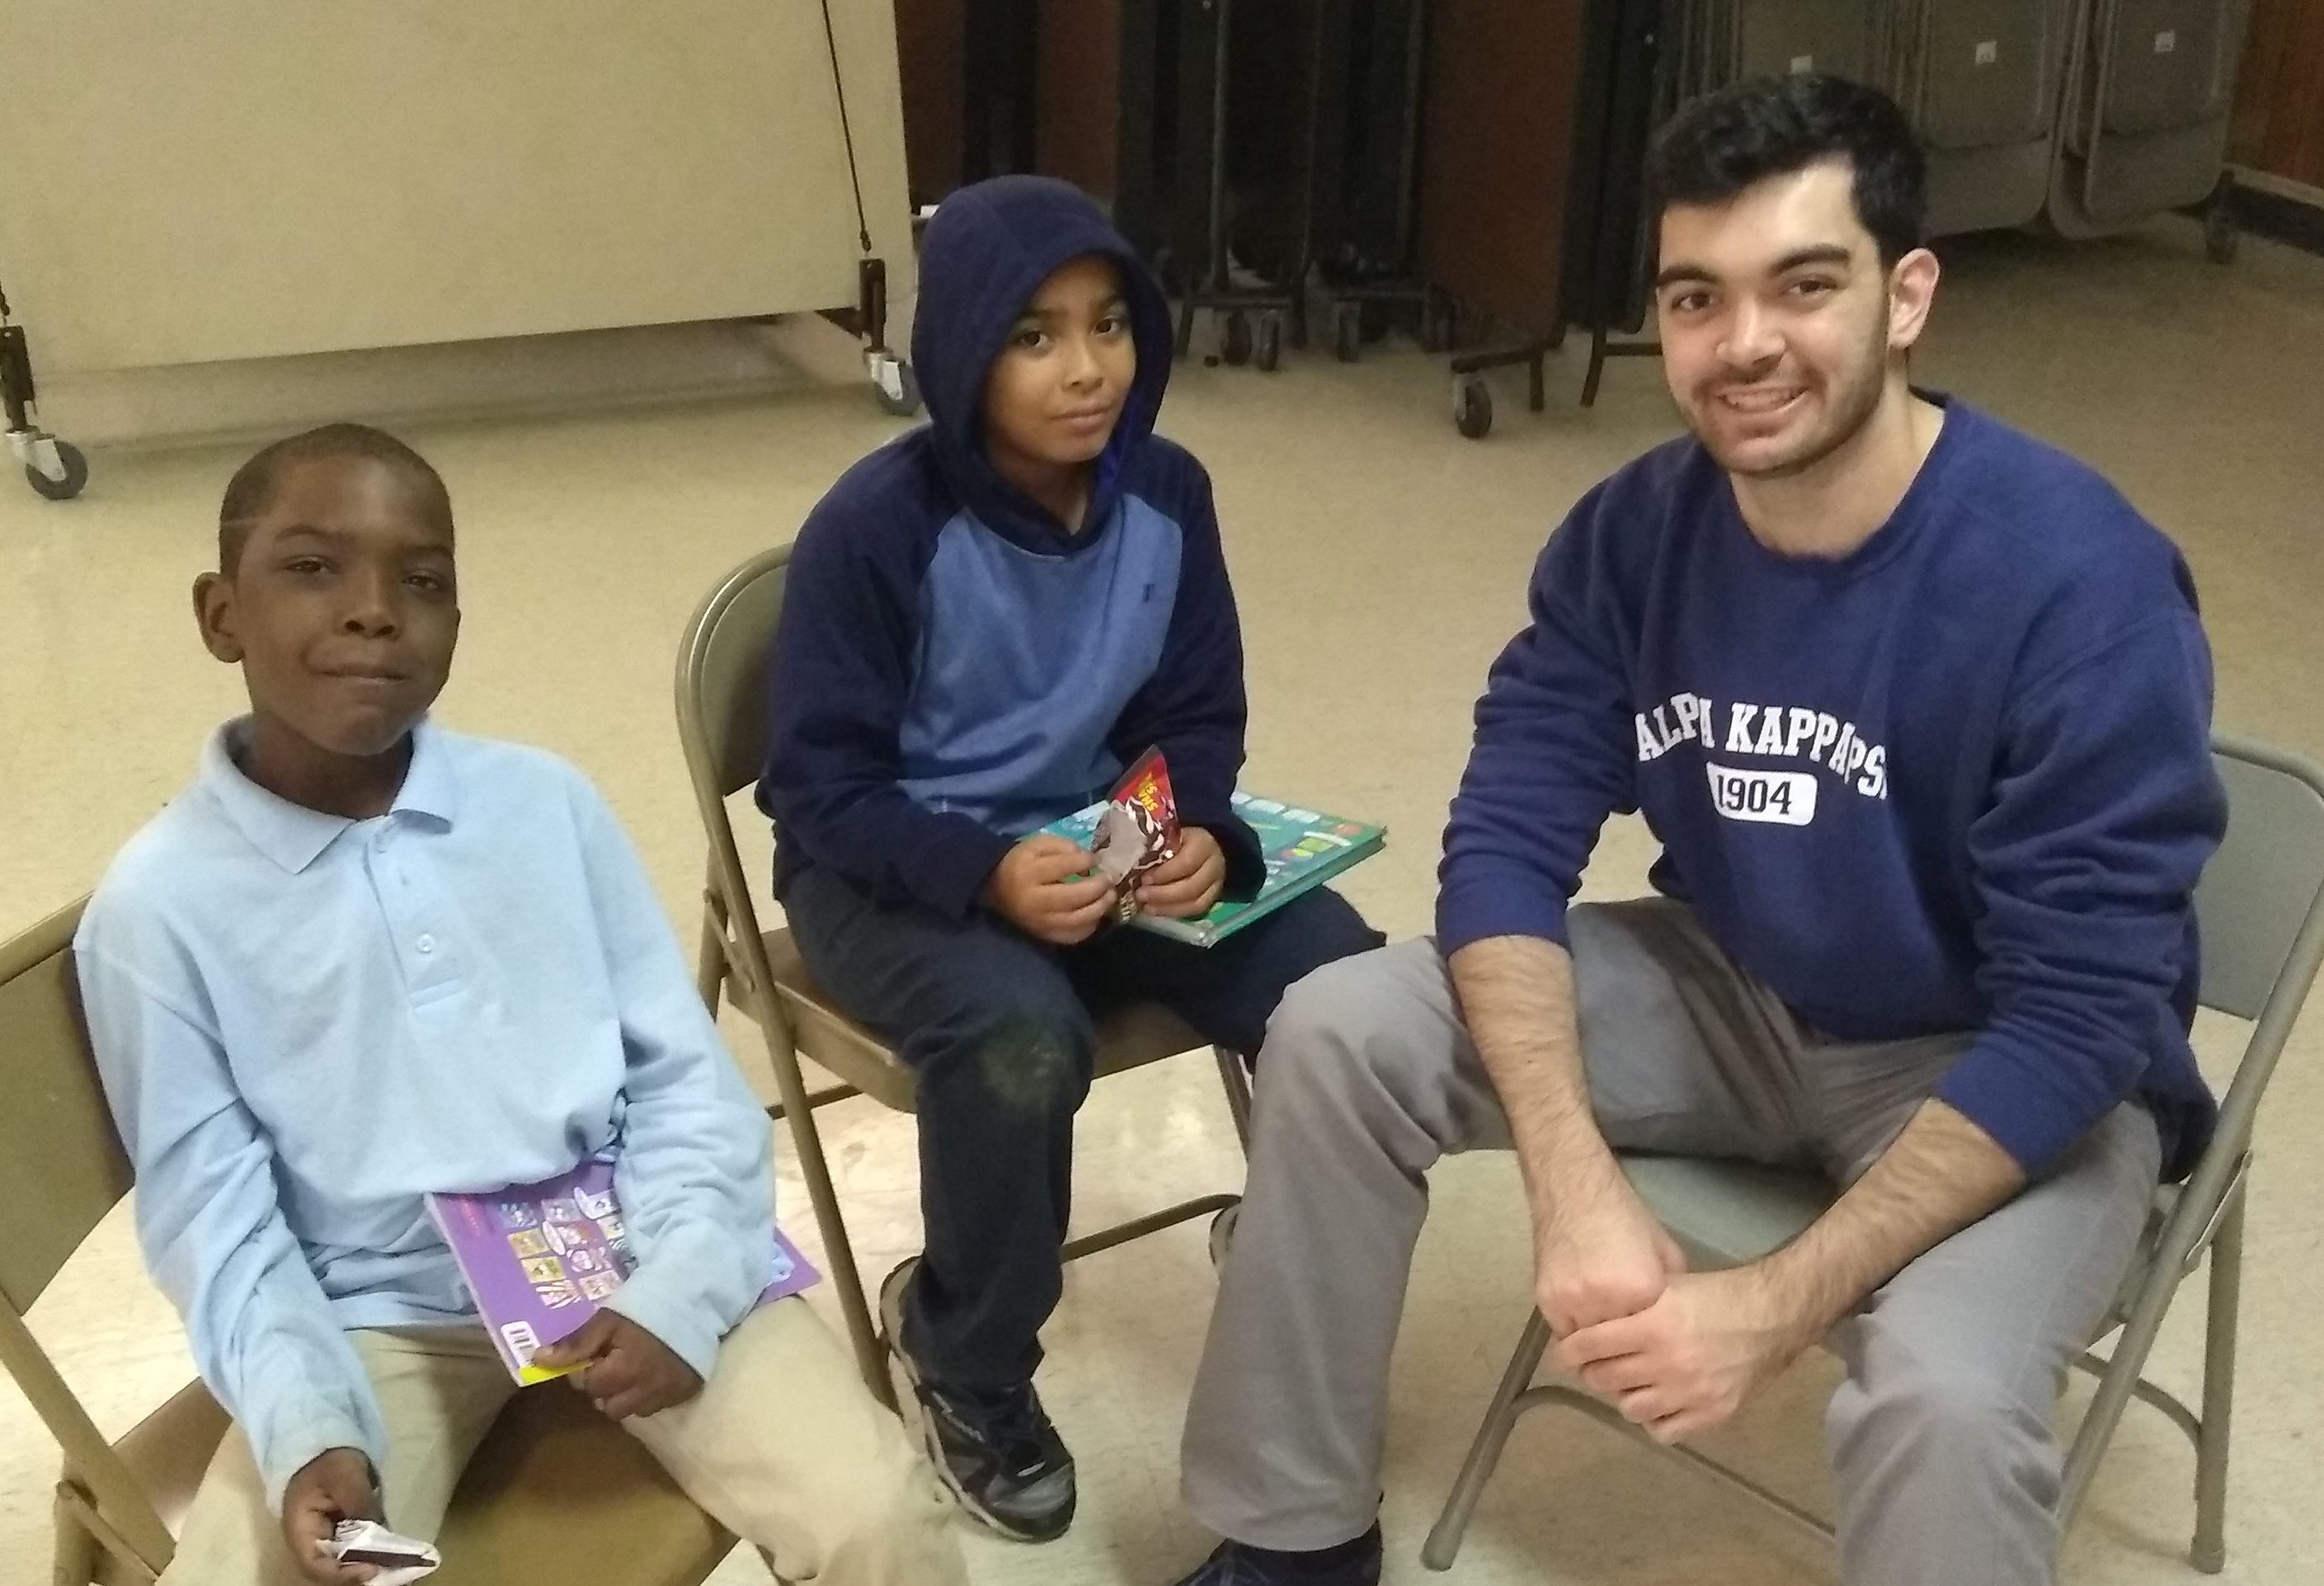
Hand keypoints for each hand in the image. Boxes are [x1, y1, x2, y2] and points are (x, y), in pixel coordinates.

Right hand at [280, 1447, 380, 1584]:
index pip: (314, 1564)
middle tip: (389, 1569)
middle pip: (329, 1569)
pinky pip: (353, 1549)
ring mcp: (324, 1538)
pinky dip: (370, 1553)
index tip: (370, 1569)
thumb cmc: (328, 1460)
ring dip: (366, 1564)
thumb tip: (379, 1533)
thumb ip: (359, 1504)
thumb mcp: (345, 1476)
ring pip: (343, 1562)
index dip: (341, 1573)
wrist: (324, 1446)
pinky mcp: (340, 1533)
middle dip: (358, 1571)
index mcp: (300, 1530)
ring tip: (393, 1564)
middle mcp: (309, 1541)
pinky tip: (390, 1552)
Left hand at [532, 1311, 703, 1419]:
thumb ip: (576, 1344)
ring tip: (629, 1372)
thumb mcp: (608, 1320)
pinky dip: (648, 1395)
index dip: (586, 1370)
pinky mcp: (683, 1393)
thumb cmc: (646, 1308)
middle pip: (609, 1407)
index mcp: (623, 1371)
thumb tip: (539, 1360)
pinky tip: (650, 1375)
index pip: (588, 1385)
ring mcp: (666, 1395)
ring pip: (632, 1411)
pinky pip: (656, 1406)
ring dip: (625, 1396)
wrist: (696, 1301)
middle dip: (605, 1388)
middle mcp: (644, 1391)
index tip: (594, 1353)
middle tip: (611, 1364)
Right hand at [983, 834, 1114, 945]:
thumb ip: (1064, 847)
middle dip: (1098, 888)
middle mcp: (1034, 901)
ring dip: (1099, 908)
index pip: (1063, 867)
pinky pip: (1072, 936)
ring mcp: (1039, 922)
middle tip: (1109, 879)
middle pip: (1073, 897)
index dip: (1086, 862)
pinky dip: (1089, 927)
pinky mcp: (1044, 935)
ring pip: (1076, 920)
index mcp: (1029, 873)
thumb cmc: (1022, 861)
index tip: (1096, 859)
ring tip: (1110, 896)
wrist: (998, 887)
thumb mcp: (1039, 844)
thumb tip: (1090, 861)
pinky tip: (1096, 914)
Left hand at [1135, 826, 1225, 918]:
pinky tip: (1156, 910)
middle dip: (1163, 894)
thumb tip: (1135, 864)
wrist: (1201, 847)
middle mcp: (1214, 865)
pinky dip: (1174, 912)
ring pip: (1195, 903)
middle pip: (1192, 886)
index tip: (1143, 879)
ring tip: (1146, 906)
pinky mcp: (1212, 898)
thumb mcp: (1169, 837)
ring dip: (1168, 907)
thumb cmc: (1178, 840)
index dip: (1164, 873)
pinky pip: (1195, 911)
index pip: (1186, 862)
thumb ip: (1157, 848)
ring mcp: (1216, 884)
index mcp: (1203, 844)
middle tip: (1140, 895)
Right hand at [1533, 1176, 1687, 1337]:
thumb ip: (1672, 1291)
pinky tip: (1585, 1317)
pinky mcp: (1545, 1300)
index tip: (1655, 1344)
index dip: (1652, 1342)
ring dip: (1597, 1344)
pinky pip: (1563, 1331)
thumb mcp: (1665, 1252)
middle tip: (1631, 1349)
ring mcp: (1570, 1302)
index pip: (1649, 1339)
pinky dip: (1574, 1329)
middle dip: (1624, 1349)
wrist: (1575, 1191)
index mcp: (1640, 1290)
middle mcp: (1604, 1301)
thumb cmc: (1626, 1217)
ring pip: (1586, 1346)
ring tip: (1607, 1336)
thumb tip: (1674, 1322)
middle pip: (1616, 1349)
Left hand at [1551, 1266, 1814, 1443]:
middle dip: (1593, 1371)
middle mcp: (1667, 1362)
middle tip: (1595, 1366)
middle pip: (1605, 1378)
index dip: (1569, 1350)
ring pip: (1630, 1408)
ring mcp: (1690, 1392)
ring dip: (1624, 1395)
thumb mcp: (1669, 1286)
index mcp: (1653, 1325)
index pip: (1590, 1345)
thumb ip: (1633, 1306)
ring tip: (1631, 1383)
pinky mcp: (1711, 1414)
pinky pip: (1663, 1431)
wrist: (1773, 1317)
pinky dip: (1655, 1419)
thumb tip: (1590, 1320)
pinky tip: (1659, 1403)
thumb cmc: (1719, 1295)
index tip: (1563, 1353)